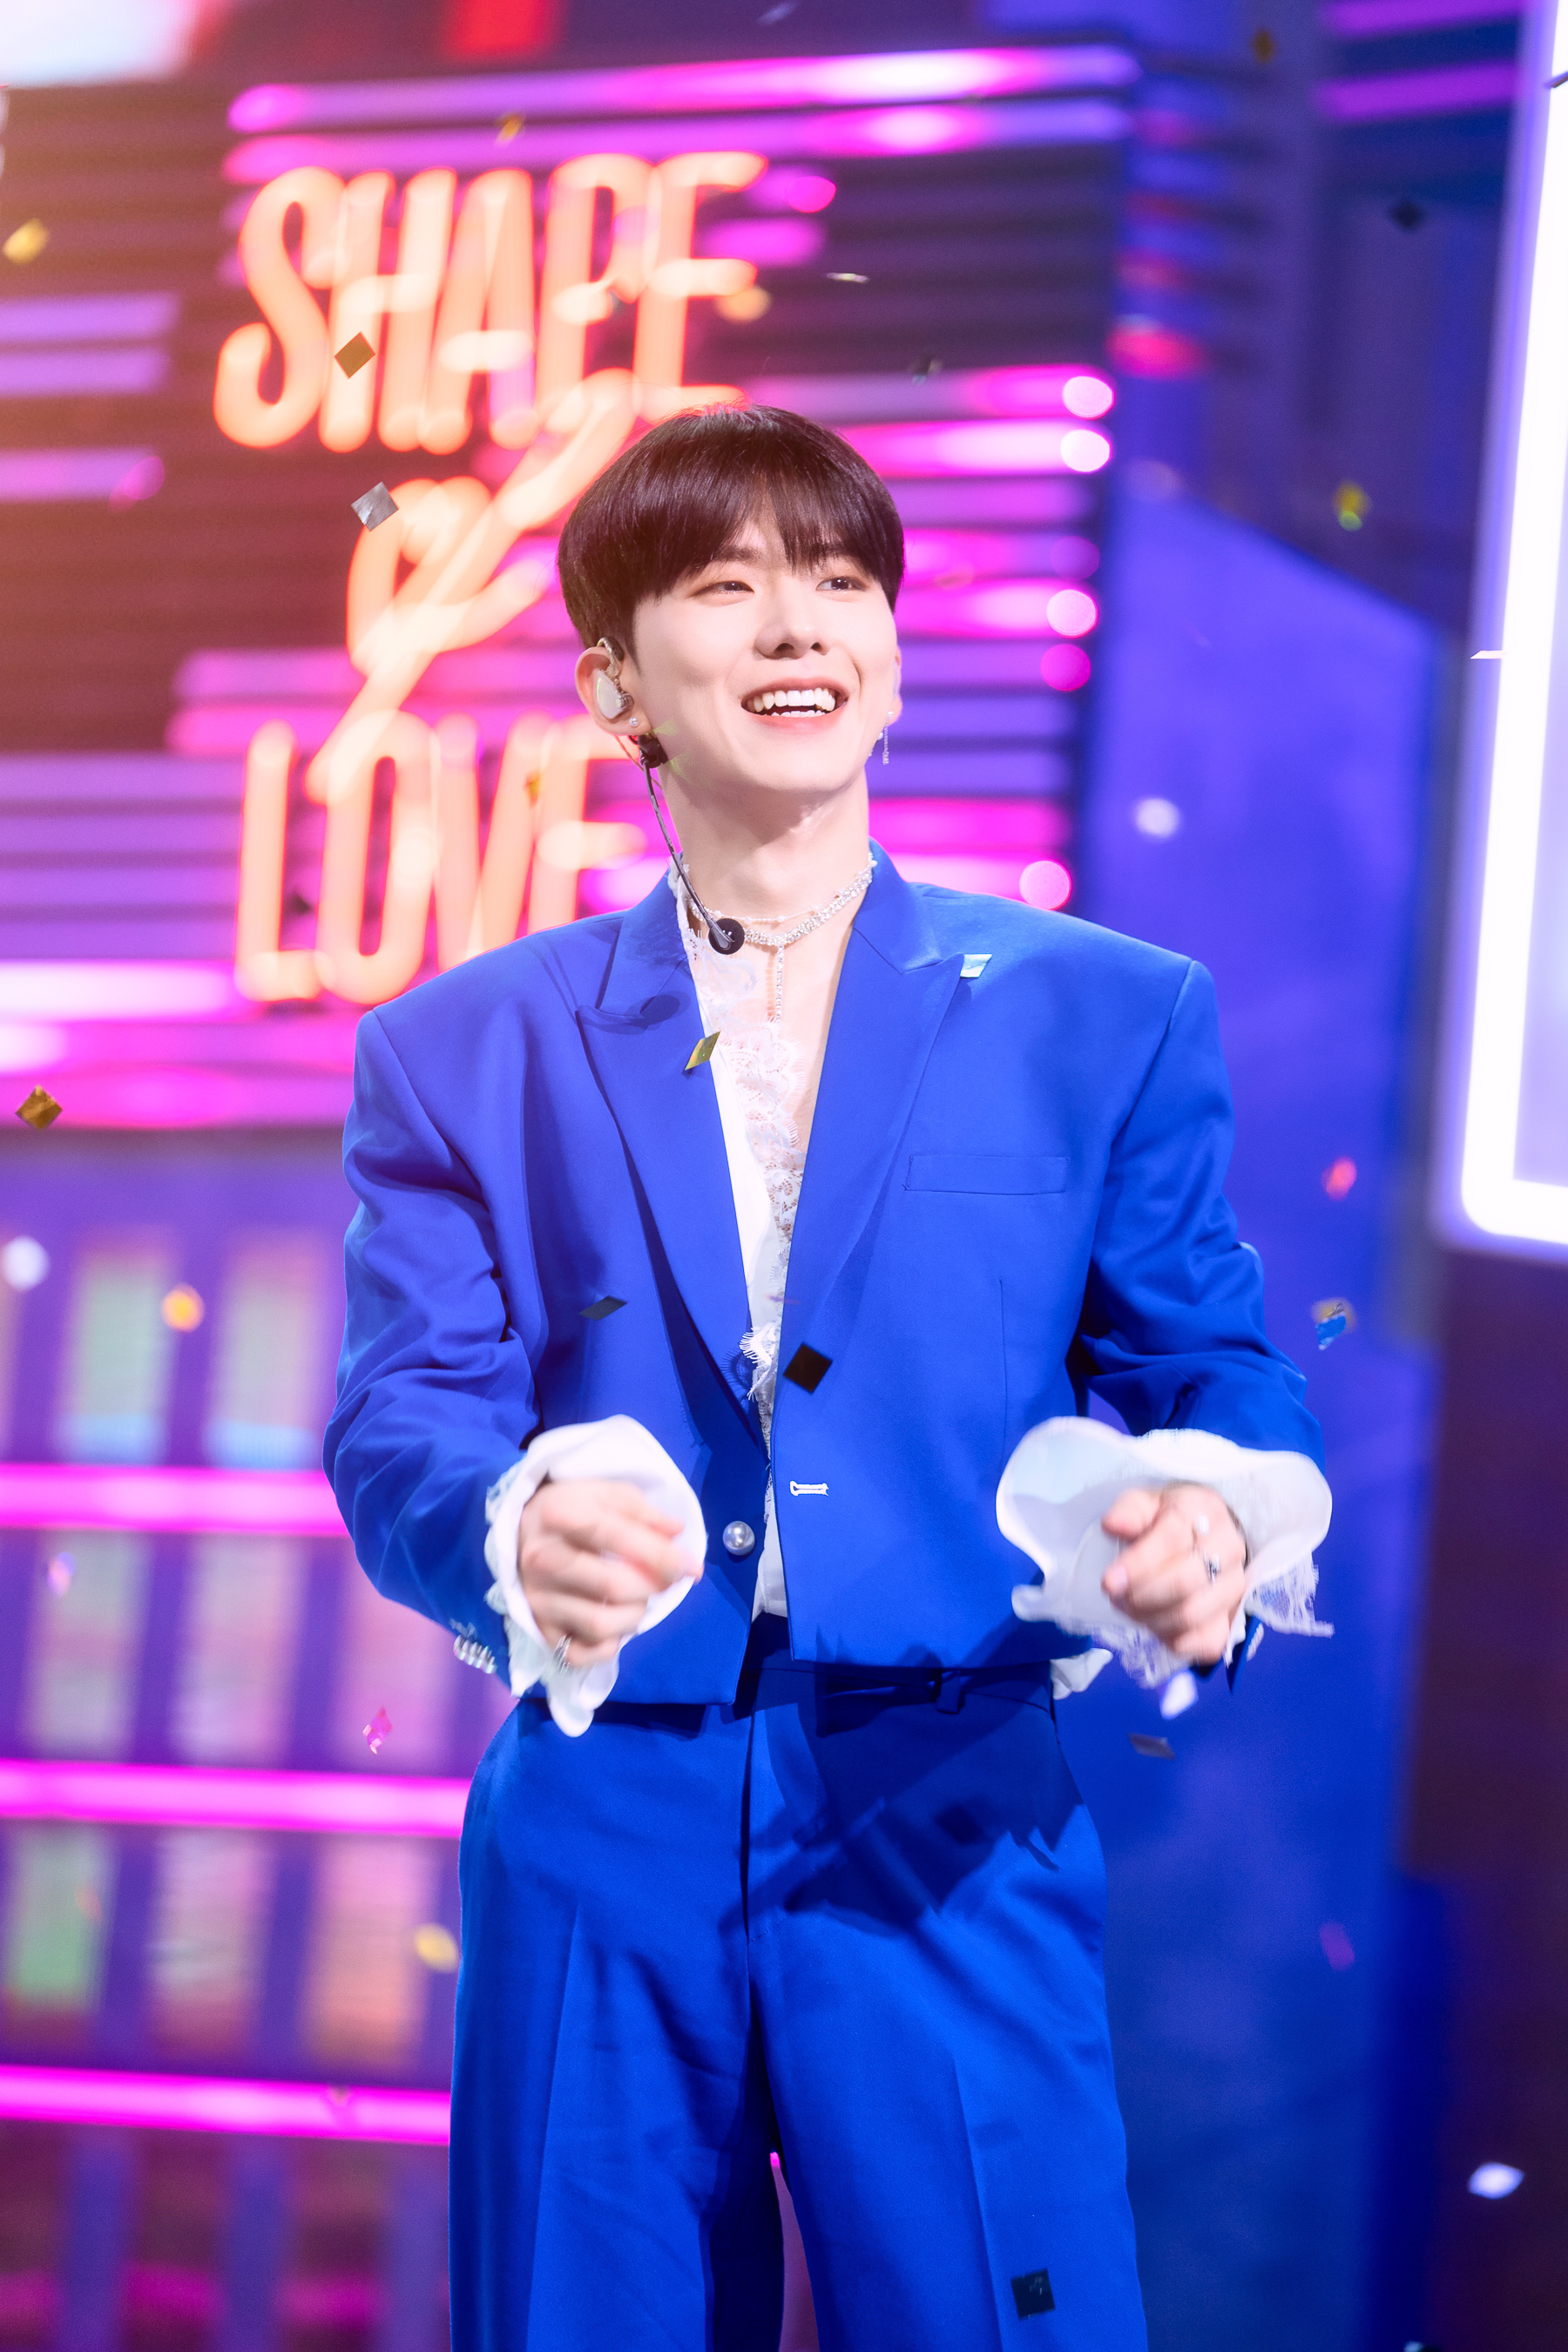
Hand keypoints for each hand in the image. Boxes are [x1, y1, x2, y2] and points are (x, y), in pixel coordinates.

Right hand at [518, 1478, 702, 1668]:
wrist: (521, 1530)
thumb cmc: (574, 1508)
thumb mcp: (607, 1494)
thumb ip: (643, 1512)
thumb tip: (677, 1533)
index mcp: (559, 1514)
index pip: (617, 1538)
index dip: (661, 1555)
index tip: (691, 1567)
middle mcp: (541, 1558)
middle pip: (614, 1586)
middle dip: (652, 1587)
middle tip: (662, 1581)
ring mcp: (536, 1596)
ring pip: (601, 1625)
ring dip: (633, 1616)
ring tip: (636, 1599)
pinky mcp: (536, 1626)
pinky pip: (579, 1654)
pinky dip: (606, 1647)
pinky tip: (614, 1626)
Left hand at [1099, 1483, 1245, 1664]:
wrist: (1201, 1535)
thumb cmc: (1166, 1519)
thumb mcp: (1145, 1503)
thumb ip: (1129, 1512)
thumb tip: (1114, 1524)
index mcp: (1205, 1510)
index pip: (1172, 1539)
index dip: (1138, 1564)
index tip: (1109, 1581)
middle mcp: (1229, 1547)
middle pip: (1185, 1581)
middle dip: (1141, 1595)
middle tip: (1116, 1596)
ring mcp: (1234, 1584)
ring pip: (1192, 1614)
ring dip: (1151, 1619)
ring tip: (1129, 1608)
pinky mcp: (1233, 1616)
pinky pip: (1207, 1642)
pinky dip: (1174, 1640)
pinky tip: (1155, 1625)